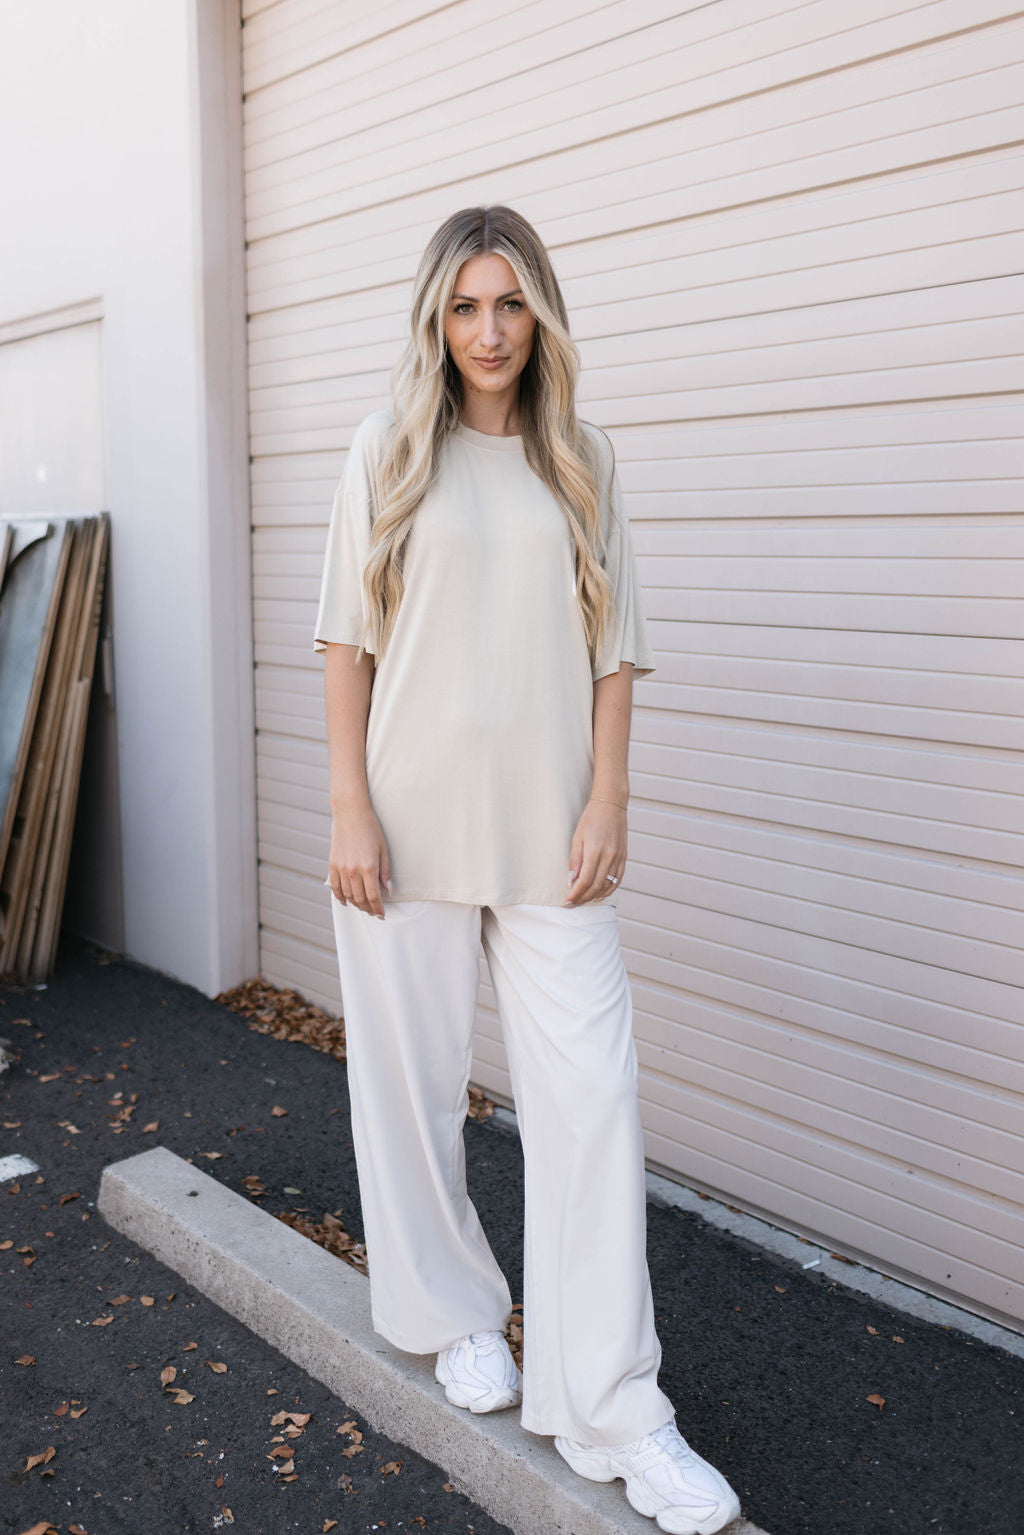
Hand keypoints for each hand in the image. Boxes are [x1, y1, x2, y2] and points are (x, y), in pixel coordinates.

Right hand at [327, 802, 391, 918]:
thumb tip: (388, 889)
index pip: (374, 896)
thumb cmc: (370, 829)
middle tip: (374, 912)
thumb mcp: (383, 849)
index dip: (378, 908)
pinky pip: (335, 887)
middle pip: (360, 899)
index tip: (382, 914)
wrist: (350, 814)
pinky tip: (346, 901)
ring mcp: (341, 868)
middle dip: (368, 909)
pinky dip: (340, 897)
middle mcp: (353, 870)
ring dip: (356, 904)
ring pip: (348, 896)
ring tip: (363, 906)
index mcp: (368, 867)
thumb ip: (385, 871)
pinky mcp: (332, 865)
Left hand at [563, 797, 626, 905]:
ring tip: (583, 901)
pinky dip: (609, 890)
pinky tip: (600, 895)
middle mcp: (609, 857)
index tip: (567, 901)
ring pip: (607, 885)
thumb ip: (575, 860)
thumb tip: (571, 881)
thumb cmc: (591, 819)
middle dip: (583, 898)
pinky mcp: (624, 858)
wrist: (611, 806)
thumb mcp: (577, 837)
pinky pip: (618, 879)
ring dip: (594, 896)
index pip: (585, 880)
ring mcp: (618, 858)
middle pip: (596, 886)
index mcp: (595, 851)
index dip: (576, 894)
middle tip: (572, 904)